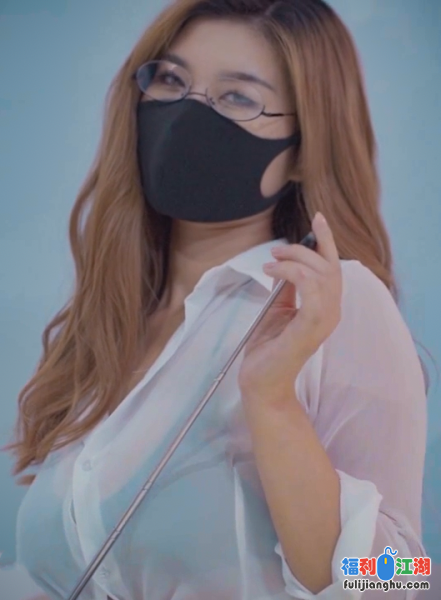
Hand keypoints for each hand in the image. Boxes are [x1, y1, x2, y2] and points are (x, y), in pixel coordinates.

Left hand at [238, 212, 341, 404]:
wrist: (260, 380)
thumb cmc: (269, 347)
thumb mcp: (278, 308)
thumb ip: (286, 286)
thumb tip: (285, 262)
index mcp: (326, 306)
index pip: (333, 267)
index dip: (328, 241)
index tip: (318, 217)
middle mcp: (331, 312)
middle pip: (329, 266)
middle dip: (303, 250)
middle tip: (275, 251)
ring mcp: (324, 321)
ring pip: (322, 274)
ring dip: (295, 260)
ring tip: (271, 262)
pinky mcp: (311, 328)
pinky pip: (312, 290)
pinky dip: (293, 273)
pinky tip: (274, 273)